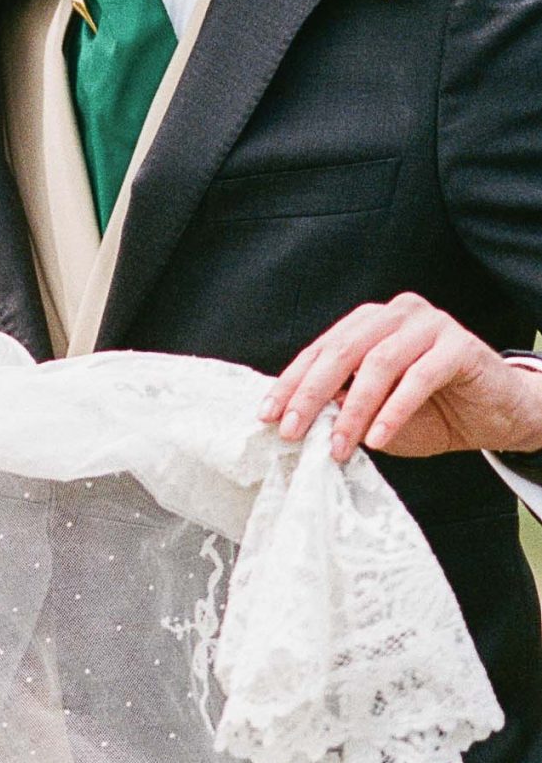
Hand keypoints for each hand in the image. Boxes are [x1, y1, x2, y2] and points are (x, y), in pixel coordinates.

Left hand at [258, 295, 541, 463]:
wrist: (494, 416)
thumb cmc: (430, 413)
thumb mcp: (373, 414)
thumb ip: (341, 407)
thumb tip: (297, 418)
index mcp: (368, 324)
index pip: (320, 350)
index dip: (291, 383)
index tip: (267, 415)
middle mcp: (395, 315)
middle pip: (342, 351)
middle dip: (311, 394)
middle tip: (293, 431)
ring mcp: (429, 325)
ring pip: (379, 364)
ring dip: (353, 409)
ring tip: (339, 446)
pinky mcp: (459, 345)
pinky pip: (419, 378)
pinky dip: (394, 410)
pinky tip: (377, 438)